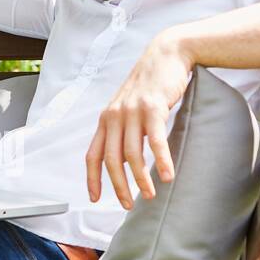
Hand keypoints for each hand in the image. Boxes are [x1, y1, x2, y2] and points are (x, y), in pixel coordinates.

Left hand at [85, 34, 193, 208]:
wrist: (166, 54)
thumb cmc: (149, 84)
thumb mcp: (128, 107)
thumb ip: (123, 130)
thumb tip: (124, 159)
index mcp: (106, 119)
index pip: (92, 155)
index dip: (92, 179)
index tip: (95, 199)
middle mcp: (115, 116)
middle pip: (112, 160)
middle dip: (119, 186)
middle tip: (128, 205)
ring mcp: (133, 112)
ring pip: (133, 154)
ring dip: (141, 179)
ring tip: (150, 194)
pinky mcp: (153, 108)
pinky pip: (156, 141)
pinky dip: (161, 161)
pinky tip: (168, 176)